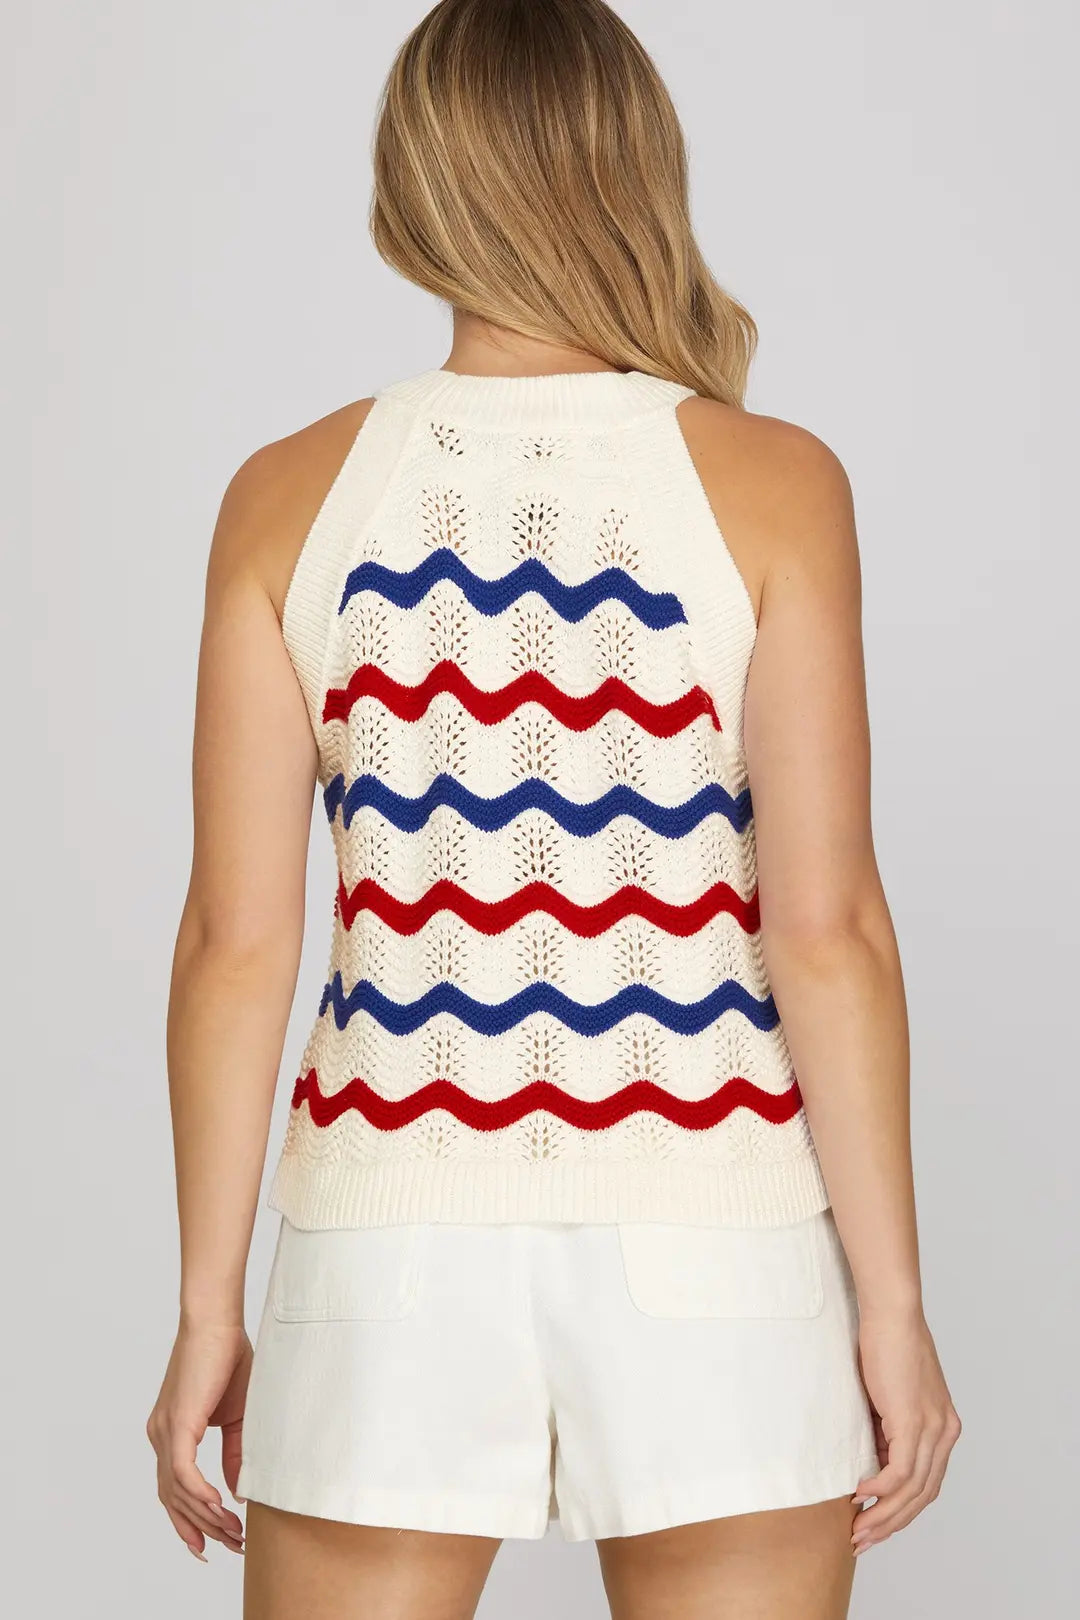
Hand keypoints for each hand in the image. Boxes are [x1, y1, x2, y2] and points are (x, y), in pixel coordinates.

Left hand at [147, 1320, 251, 1560]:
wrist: (217, 1321)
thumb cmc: (227, 1357)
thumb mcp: (235, 1415)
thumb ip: (234, 1453)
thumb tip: (237, 1491)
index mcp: (170, 1433)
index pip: (174, 1489)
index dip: (190, 1520)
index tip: (210, 1543)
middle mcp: (160, 1436)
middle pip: (173, 1498)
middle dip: (201, 1528)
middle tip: (231, 1546)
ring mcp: (164, 1431)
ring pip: (177, 1491)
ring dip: (205, 1516)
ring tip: (233, 1533)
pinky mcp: (177, 1424)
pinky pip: (182, 1472)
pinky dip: (199, 1494)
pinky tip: (219, 1508)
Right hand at [851, 1310, 959, 1554]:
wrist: (892, 1313)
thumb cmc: (886, 1344)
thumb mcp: (891, 1396)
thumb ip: (889, 1428)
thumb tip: (873, 1460)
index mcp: (944, 1427)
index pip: (927, 1485)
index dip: (901, 1511)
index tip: (874, 1524)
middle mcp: (945, 1432)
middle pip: (923, 1496)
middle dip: (891, 1523)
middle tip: (862, 1539)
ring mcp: (932, 1428)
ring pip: (912, 1490)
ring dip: (882, 1513)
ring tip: (857, 1527)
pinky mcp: (914, 1421)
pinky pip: (900, 1471)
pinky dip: (880, 1488)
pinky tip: (859, 1492)